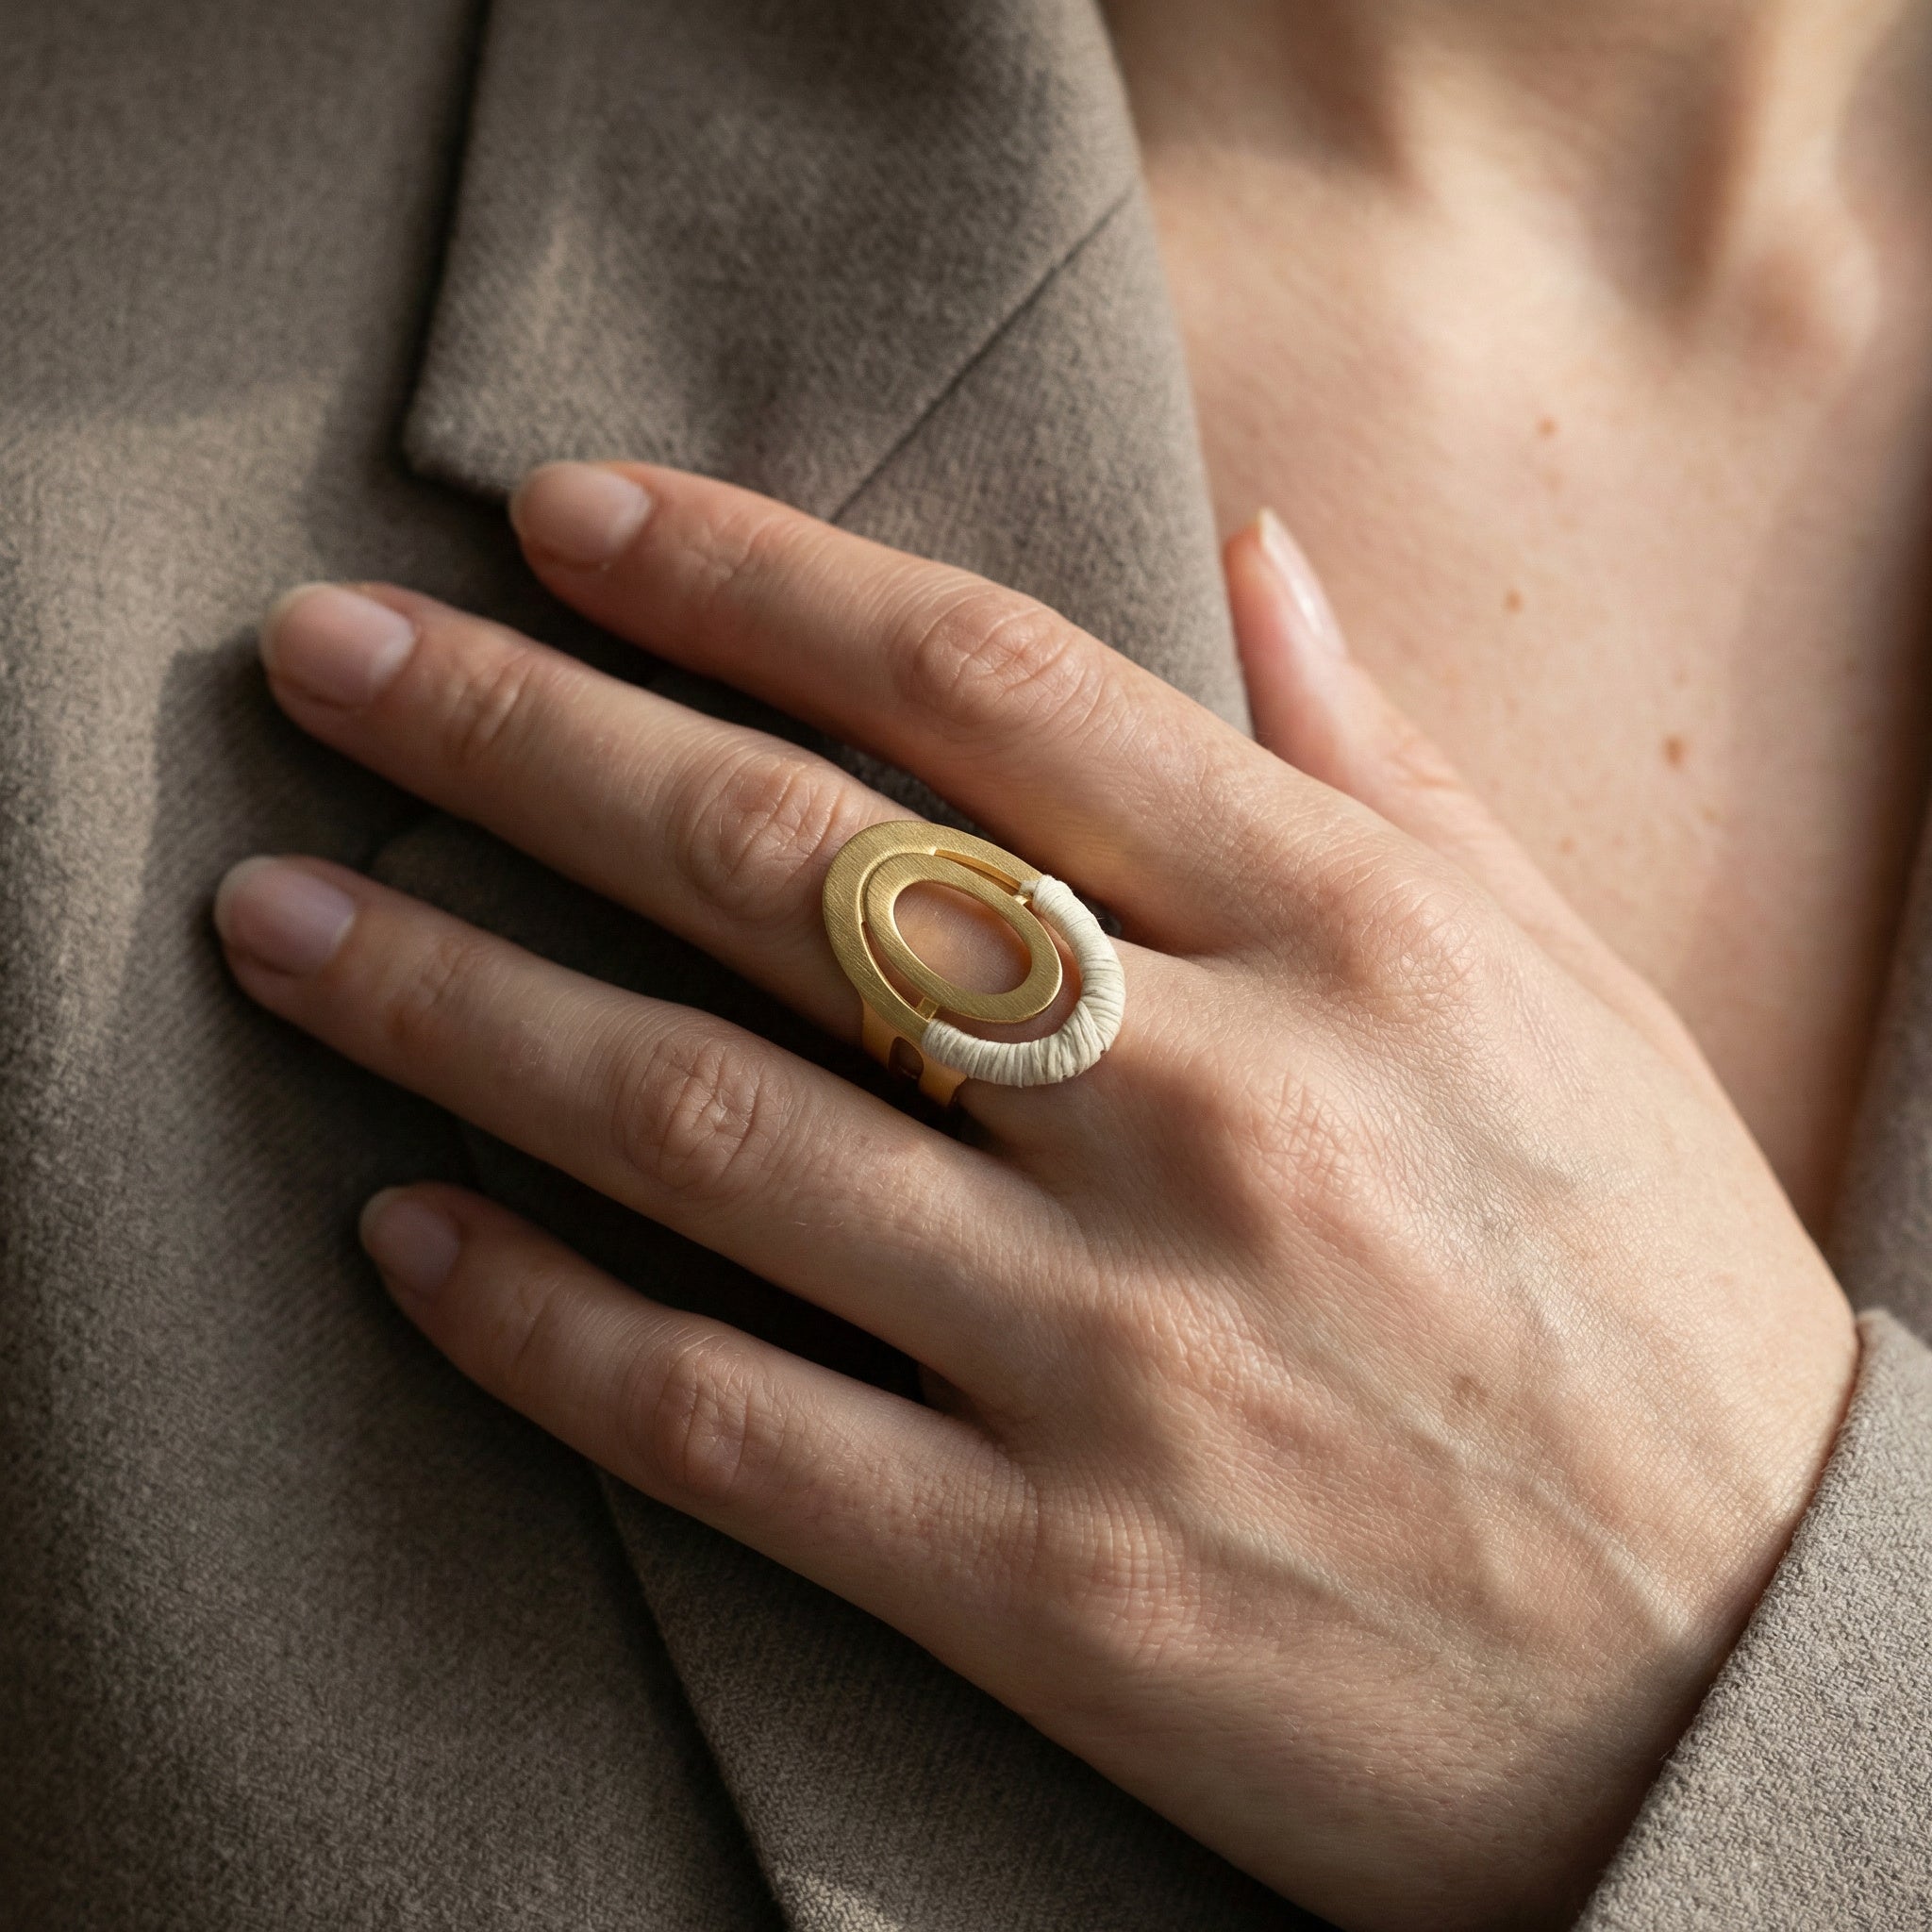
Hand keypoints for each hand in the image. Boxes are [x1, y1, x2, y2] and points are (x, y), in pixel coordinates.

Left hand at [215, 465, 1856, 1930]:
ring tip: (280, 921)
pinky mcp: (1046, 1581)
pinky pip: (721, 1420)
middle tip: (322, 656)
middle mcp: (1216, 1111)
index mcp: (1354, 936)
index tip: (561, 517)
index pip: (980, 684)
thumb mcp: (1566, 990)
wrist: (1757, 1678)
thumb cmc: (1658, 1300)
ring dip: (451, 1006)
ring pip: (701, 1131)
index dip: (743, 573)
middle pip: (786, 869)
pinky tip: (404, 1234)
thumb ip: (1383, 764)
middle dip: (516, 737)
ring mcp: (1118, 1354)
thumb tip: (1253, 554)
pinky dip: (533, 1322)